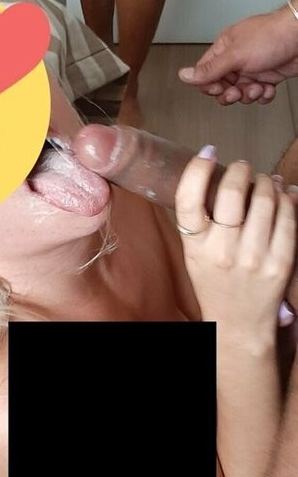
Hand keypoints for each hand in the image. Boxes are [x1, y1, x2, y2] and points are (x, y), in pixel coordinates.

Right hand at [175, 149, 295, 345]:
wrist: (237, 324)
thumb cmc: (215, 283)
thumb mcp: (194, 253)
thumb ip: (202, 218)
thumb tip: (226, 173)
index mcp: (195, 246)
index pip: (189, 199)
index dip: (198, 169)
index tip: (208, 152)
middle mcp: (223, 251)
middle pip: (232, 193)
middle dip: (240, 170)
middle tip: (242, 168)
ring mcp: (254, 258)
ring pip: (265, 200)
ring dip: (265, 182)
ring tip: (263, 182)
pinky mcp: (280, 263)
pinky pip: (288, 218)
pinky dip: (286, 200)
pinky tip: (281, 196)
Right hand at [178, 4, 297, 105]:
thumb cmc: (272, 36)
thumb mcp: (235, 55)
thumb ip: (209, 69)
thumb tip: (184, 75)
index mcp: (224, 49)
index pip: (205, 73)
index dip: (209, 85)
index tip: (219, 88)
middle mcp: (237, 59)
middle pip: (222, 86)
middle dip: (230, 93)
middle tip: (237, 92)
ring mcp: (253, 68)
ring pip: (240, 92)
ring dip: (249, 95)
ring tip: (258, 87)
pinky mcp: (268, 76)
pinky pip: (258, 94)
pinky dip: (263, 95)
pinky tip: (268, 88)